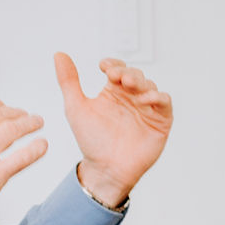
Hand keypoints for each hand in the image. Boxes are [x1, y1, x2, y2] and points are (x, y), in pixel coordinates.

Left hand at [55, 53, 172, 207]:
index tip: (104, 67)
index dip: (113, 65)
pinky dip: (158, 97)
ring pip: (150, 86)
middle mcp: (131, 97)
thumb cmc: (91, 141)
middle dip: (128, 72)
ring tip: (131, 86)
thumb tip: (59, 55)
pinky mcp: (160, 121)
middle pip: (135, 75)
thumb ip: (68, 81)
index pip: (117, 69)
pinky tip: (147, 99)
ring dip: (142, 83)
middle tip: (118, 77)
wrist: (105, 169)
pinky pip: (164, 103)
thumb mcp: (76, 108)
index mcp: (113, 91)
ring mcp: (146, 108)